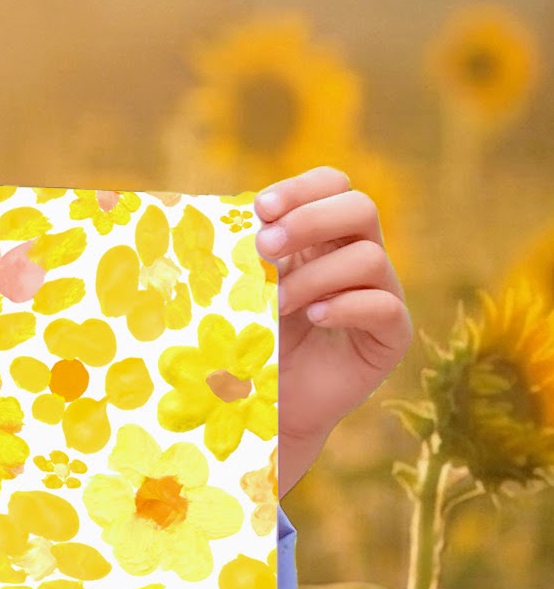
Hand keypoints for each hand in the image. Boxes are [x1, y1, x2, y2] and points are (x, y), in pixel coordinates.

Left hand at [254, 165, 411, 494]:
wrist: (262, 402)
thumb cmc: (243, 336)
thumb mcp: (236, 284)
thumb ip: (236, 248)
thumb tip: (197, 212)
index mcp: (322, 235)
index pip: (333, 185)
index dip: (302, 189)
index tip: (260, 208)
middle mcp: (357, 257)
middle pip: (361, 208)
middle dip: (310, 221)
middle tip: (265, 248)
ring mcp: (380, 294)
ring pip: (369, 258)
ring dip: (315, 275)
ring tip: (276, 302)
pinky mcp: (390, 336)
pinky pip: (384, 306)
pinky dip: (345, 306)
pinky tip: (313, 317)